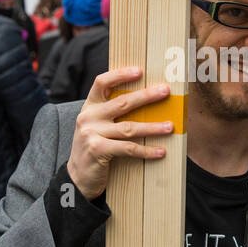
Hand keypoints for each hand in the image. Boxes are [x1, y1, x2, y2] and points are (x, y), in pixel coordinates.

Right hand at [66, 68, 173, 200]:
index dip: (120, 74)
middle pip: (122, 103)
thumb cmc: (94, 147)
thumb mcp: (97, 125)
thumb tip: (146, 100)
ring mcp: (92, 133)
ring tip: (170, 126)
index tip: (140, 70)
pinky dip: (146, 150)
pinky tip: (161, 151)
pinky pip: (128, 148)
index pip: (102, 82)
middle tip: (165, 91)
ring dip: (153, 127)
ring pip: (129, 127)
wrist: (77, 176)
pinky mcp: (98, 150)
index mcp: (89, 106)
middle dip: (146, 96)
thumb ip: (111, 113)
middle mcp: (89, 117)